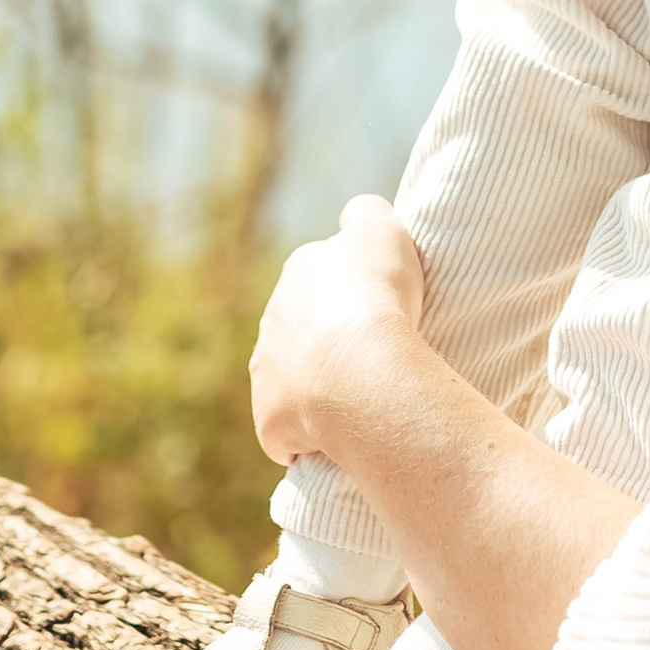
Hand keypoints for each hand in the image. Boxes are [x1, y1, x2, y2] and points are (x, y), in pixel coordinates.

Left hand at [247, 196, 428, 467]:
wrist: (360, 369)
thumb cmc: (377, 296)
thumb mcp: (383, 229)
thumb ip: (366, 213)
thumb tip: (355, 216)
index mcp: (299, 274)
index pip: (320, 278)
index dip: (349, 294)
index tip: (377, 310)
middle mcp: (272, 320)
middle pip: (300, 330)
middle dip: (326, 342)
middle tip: (372, 357)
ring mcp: (266, 373)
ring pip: (288, 379)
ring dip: (314, 388)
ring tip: (357, 399)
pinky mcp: (269, 421)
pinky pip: (287, 430)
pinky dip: (309, 434)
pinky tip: (340, 436)